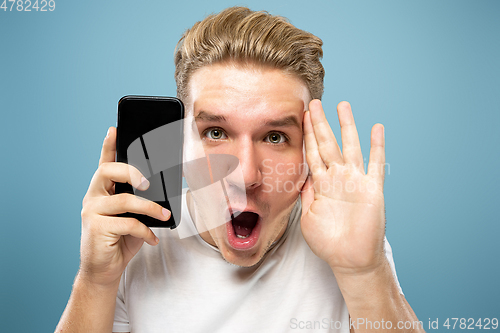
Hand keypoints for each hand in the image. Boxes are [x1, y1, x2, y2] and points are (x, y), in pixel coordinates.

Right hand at [78, 127, 170, 286]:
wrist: (105, 270)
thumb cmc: (121, 239)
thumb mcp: (133, 216)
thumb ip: (140, 200)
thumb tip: (163, 190)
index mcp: (102, 190)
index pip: (104, 163)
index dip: (108, 145)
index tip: (114, 129)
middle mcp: (93, 197)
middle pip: (108, 171)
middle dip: (131, 171)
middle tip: (148, 182)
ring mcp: (92, 212)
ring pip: (124, 200)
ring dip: (150, 207)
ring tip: (164, 215)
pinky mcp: (96, 229)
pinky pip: (128, 223)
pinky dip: (145, 231)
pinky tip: (152, 238)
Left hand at [300, 100, 386, 275]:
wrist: (350, 260)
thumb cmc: (328, 242)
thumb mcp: (308, 216)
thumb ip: (306, 194)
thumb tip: (302, 175)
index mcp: (322, 184)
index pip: (313, 154)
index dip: (308, 135)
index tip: (302, 117)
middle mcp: (339, 178)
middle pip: (328, 144)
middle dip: (320, 124)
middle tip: (314, 103)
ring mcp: (356, 182)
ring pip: (350, 147)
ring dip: (346, 127)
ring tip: (343, 106)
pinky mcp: (373, 190)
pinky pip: (376, 165)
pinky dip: (377, 147)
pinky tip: (377, 128)